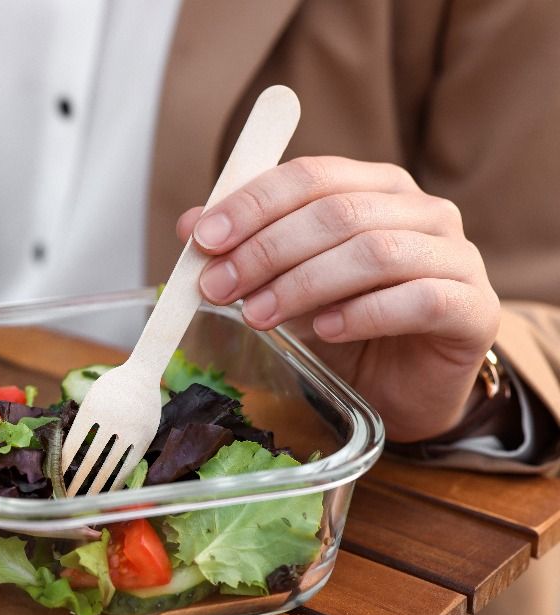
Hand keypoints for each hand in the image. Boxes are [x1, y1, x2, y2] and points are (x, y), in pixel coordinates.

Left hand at [177, 156, 500, 441]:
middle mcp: (422, 210)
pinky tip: (325, 331)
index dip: (253, 204)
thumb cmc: (344, 324)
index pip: (311, 175)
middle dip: (266, 250)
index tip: (203, 241)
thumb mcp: (284, 282)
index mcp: (375, 187)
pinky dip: (364, 314)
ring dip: (303, 284)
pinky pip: (419, 300)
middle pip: (337, 213)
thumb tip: (190, 224)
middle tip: (218, 287)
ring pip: (374, 252)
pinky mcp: (475, 308)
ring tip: (256, 316)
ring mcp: (456, 255)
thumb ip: (246, 248)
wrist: (402, 388)